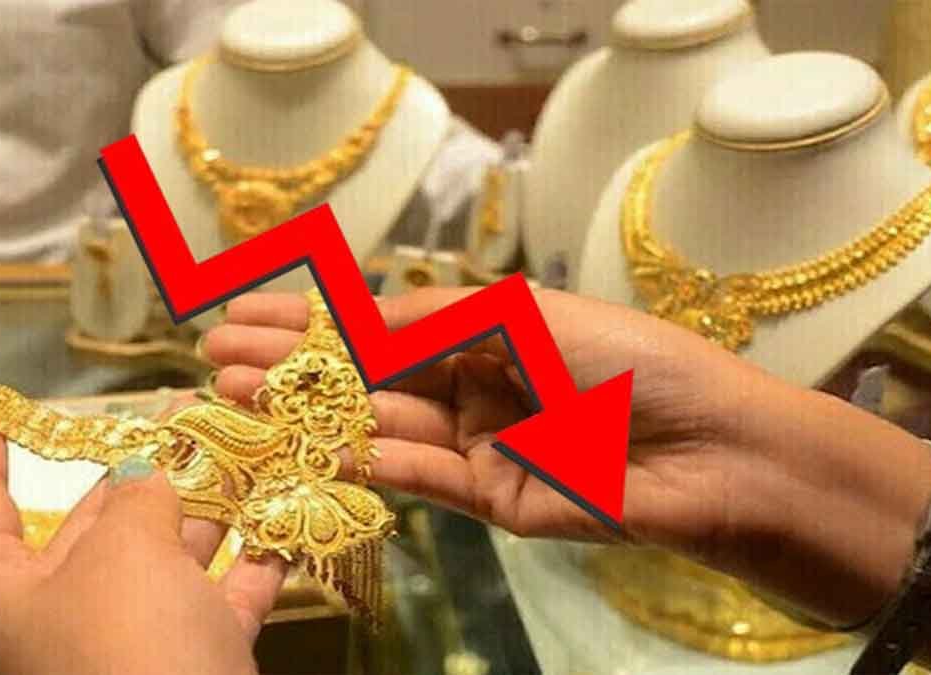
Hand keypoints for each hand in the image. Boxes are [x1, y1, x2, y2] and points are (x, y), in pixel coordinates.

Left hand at [0, 411, 284, 674]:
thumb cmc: (128, 646)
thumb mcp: (125, 550)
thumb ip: (140, 494)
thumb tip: (152, 473)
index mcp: (0, 589)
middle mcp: (55, 617)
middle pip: (89, 524)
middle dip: (138, 466)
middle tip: (182, 412)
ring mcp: (123, 648)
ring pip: (161, 560)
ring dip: (205, 507)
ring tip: (242, 447)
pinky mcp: (186, 668)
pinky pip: (216, 603)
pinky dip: (248, 564)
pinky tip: (282, 522)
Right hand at [203, 288, 930, 629]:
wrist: (713, 450)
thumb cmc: (631, 360)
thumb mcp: (527, 317)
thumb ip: (435, 321)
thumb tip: (351, 317)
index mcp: (485, 332)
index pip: (381, 323)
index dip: (314, 317)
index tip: (246, 310)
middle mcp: (472, 385)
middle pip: (366, 376)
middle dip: (292, 364)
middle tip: (217, 356)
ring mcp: (477, 444)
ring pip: (377, 426)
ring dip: (308, 411)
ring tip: (238, 393)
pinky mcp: (489, 500)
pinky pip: (416, 475)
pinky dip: (362, 458)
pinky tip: (307, 439)